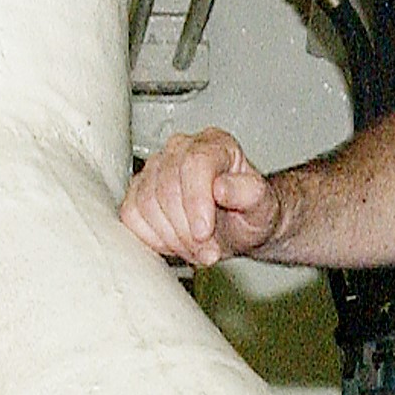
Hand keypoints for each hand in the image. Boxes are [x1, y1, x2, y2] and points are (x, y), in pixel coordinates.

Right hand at [122, 129, 282, 266]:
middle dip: (187, 230)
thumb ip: (249, 193)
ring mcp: (155, 169)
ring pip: (145, 204)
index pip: (194, 163)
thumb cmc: (251, 212)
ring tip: (196, 248)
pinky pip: (131, 216)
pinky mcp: (137, 192)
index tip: (204, 233)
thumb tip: (222, 187)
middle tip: (208, 251)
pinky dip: (151, 238)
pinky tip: (175, 242)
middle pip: (167, 187)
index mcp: (214, 144)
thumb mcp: (263, 206)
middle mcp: (180, 149)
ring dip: (172, 238)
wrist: (239, 226)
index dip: (196, 201)